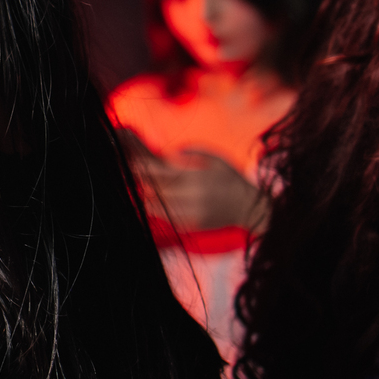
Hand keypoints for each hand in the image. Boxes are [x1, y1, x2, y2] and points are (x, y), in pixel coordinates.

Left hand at [134, 149, 265, 232]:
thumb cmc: (230, 178)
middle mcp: (193, 197)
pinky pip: (166, 217)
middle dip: (141, 182)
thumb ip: (192, 152)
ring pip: (157, 206)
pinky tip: (150, 201)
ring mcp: (192, 214)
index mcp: (197, 178)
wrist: (249, 207)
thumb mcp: (216, 158)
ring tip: (137, 187)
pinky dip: (155, 209)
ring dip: (145, 196)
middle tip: (129, 173)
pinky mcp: (192, 225)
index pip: (161, 174)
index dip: (144, 169)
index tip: (133, 162)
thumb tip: (168, 153)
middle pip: (155, 190)